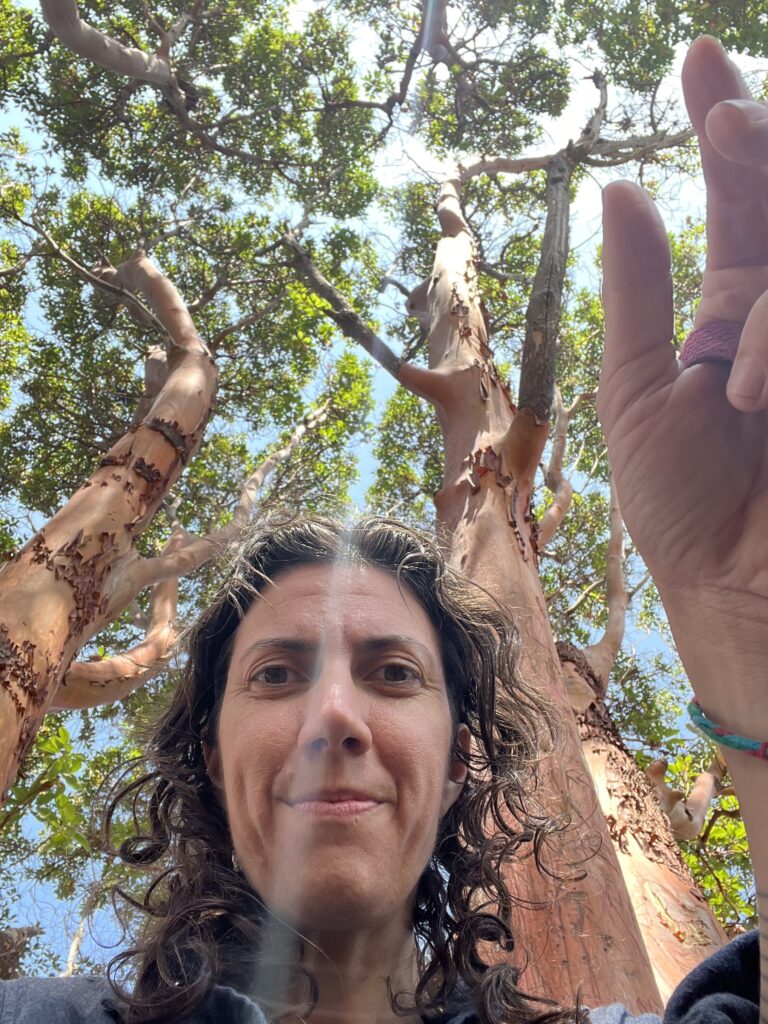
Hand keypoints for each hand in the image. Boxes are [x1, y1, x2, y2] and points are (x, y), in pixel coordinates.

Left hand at [599, 37, 767, 729]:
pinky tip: (760, 397)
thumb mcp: (640, 392)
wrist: (738, 591)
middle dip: (760, 156)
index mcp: (742, 312)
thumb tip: (618, 190)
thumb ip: (640, 292)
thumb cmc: (681, 505)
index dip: (727, 125)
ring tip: (741, 392)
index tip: (693, 59)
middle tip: (721, 124)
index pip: (743, 199)